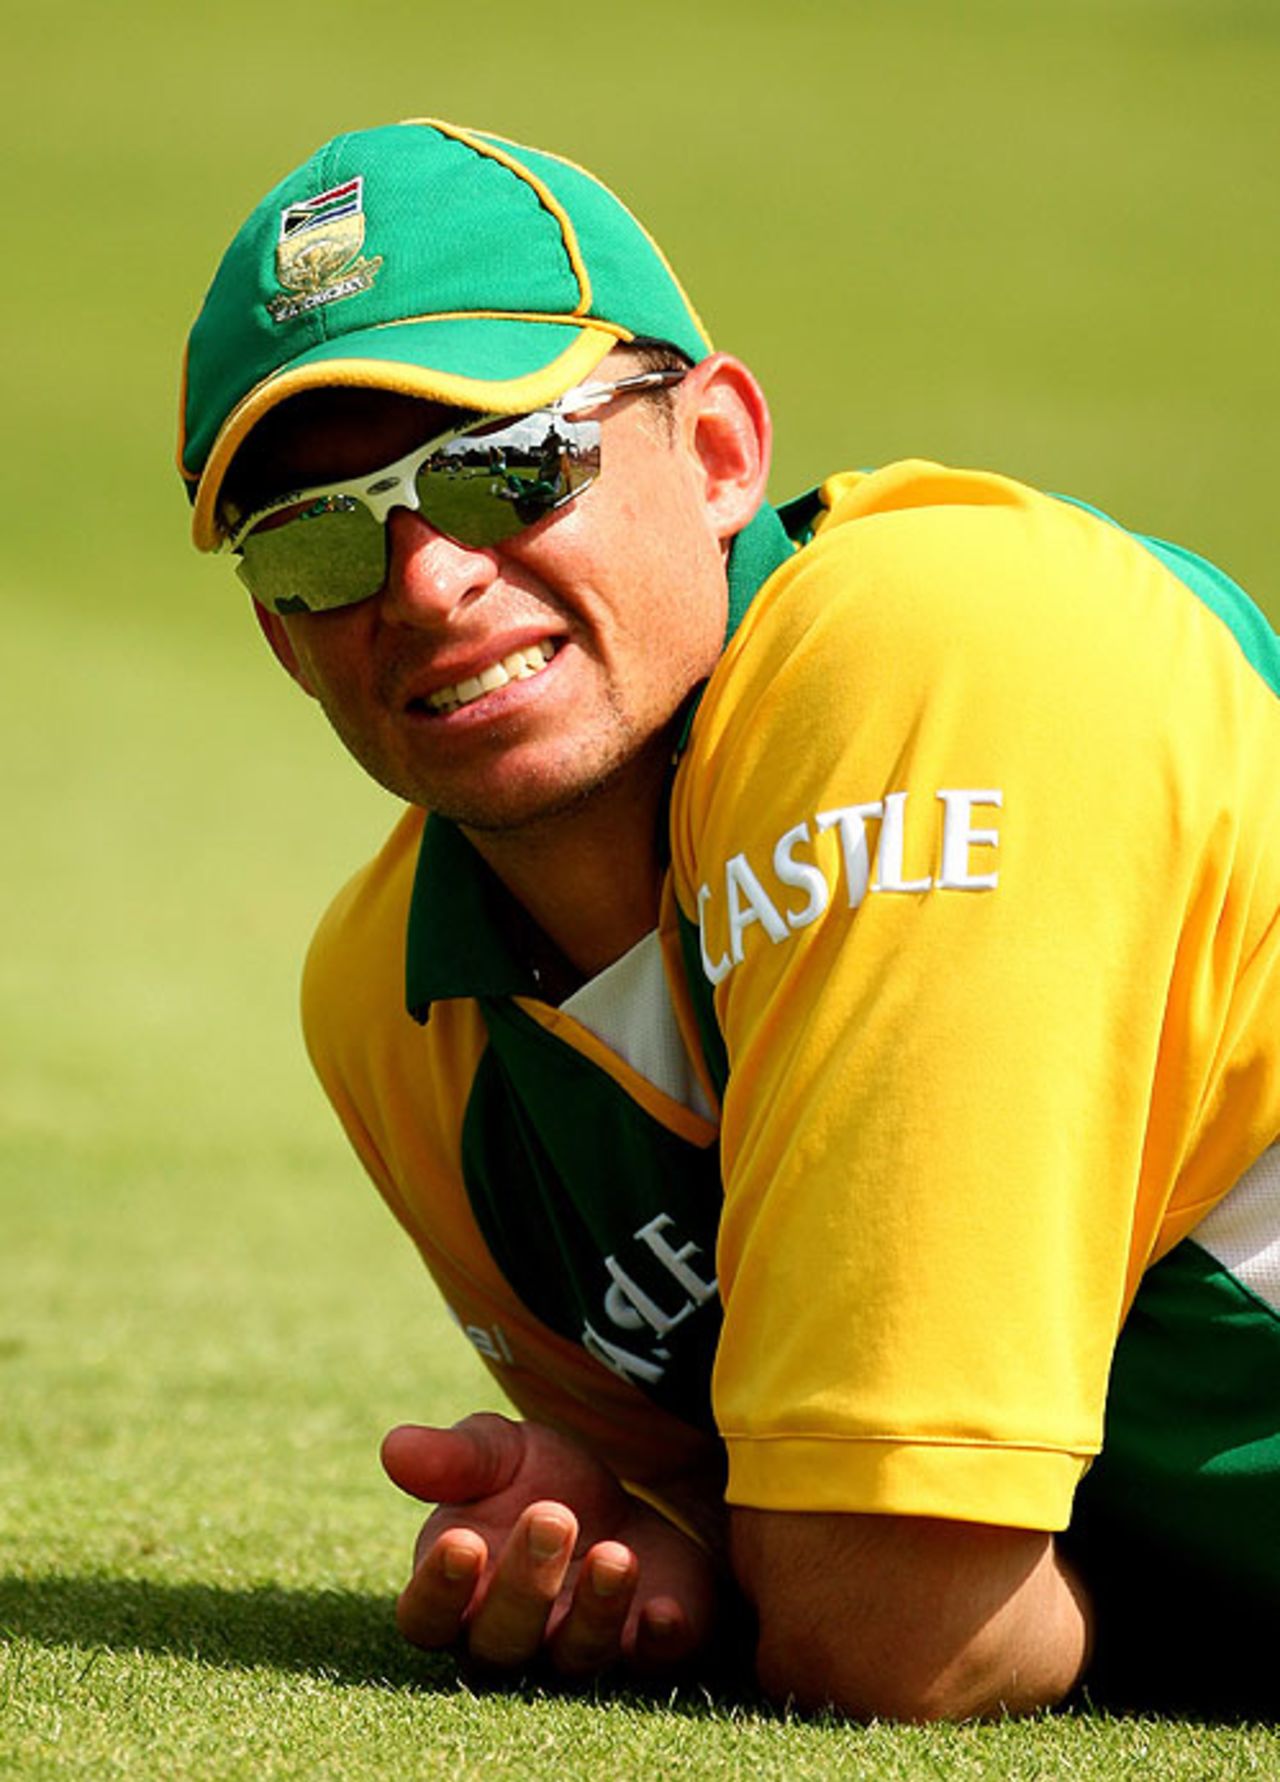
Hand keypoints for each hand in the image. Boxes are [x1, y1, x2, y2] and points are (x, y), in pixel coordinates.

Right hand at [381, 1413, 717, 1679]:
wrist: (623, 1498)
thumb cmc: (539, 1481)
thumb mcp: (500, 1453)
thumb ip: (453, 1458)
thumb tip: (394, 1447)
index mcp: (459, 1590)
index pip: (426, 1617)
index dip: (439, 1590)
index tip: (462, 1541)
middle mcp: (511, 1635)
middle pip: (501, 1641)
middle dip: (525, 1584)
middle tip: (552, 1515)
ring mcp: (577, 1648)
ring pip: (574, 1656)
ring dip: (595, 1610)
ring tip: (615, 1554)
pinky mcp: (643, 1648)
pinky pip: (649, 1663)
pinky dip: (658, 1642)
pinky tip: (666, 1612)